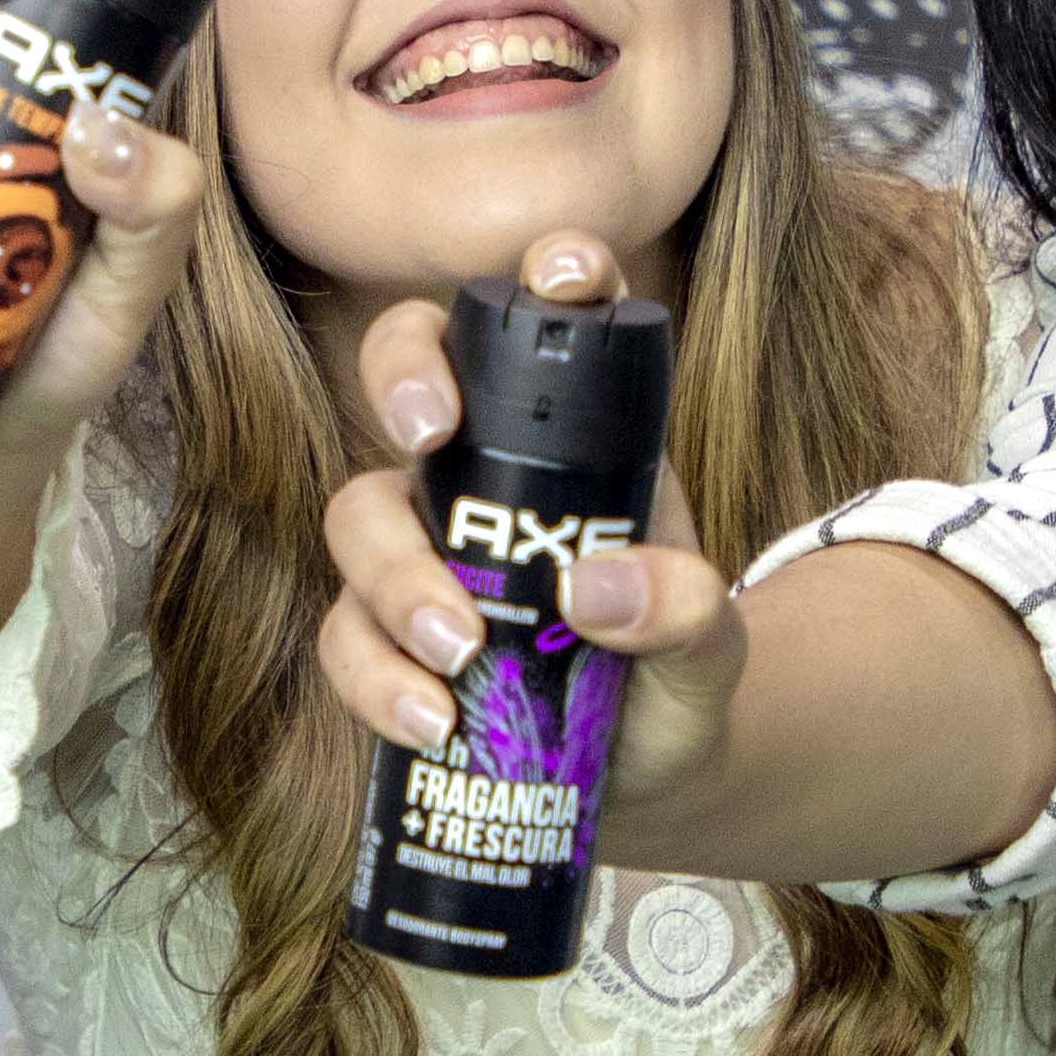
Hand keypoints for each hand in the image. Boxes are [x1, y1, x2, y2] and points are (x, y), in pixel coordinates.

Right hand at [314, 235, 737, 810]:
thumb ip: (685, 610)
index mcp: (578, 441)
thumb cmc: (676, 676)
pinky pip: (344, 636)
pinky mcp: (386, 639)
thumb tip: (590, 592)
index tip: (566, 277)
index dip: (551, 276)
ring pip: (358, 516)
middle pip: (410, 378)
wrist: (646, 779)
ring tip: (457, 655)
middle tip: (428, 435)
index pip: (554, 328)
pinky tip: (433, 725)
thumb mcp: (710, 647)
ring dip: (394, 580)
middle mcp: (484, 475)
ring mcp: (424, 552)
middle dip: (403, 380)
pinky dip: (376, 678)